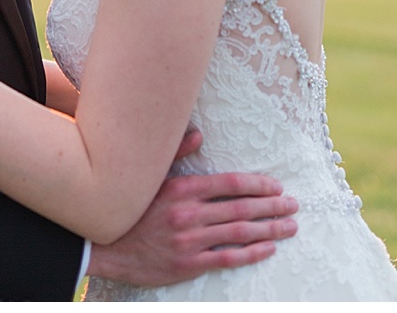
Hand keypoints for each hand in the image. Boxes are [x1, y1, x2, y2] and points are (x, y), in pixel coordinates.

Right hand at [86, 130, 298, 286]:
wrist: (102, 247)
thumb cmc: (129, 209)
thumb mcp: (150, 177)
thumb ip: (176, 154)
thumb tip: (198, 133)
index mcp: (183, 189)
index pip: (231, 183)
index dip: (259, 184)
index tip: (278, 186)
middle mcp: (189, 214)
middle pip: (242, 207)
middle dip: (273, 206)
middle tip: (294, 205)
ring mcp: (189, 241)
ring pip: (240, 232)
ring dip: (270, 229)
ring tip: (290, 226)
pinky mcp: (187, 264)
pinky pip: (227, 257)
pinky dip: (251, 253)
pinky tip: (268, 248)